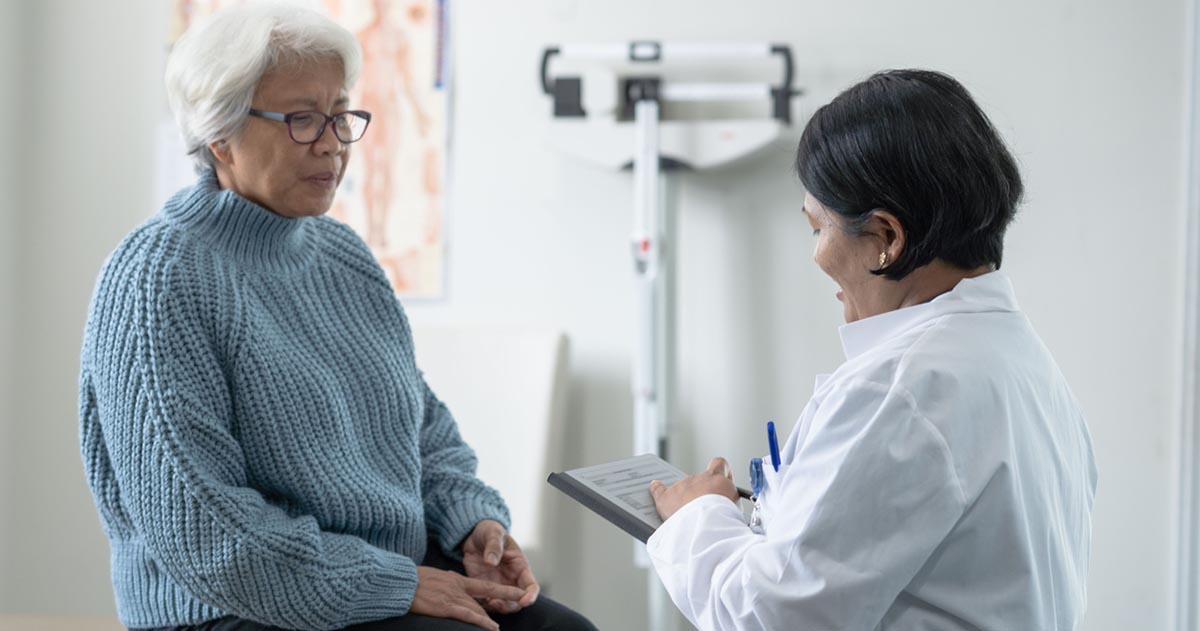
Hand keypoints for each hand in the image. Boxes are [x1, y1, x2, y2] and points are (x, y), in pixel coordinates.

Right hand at [411, 566, 525, 630]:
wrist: (402, 582)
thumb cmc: (413, 580)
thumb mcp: (435, 577)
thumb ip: (447, 582)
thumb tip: (452, 584)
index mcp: (456, 579)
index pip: (484, 586)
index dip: (502, 590)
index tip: (516, 594)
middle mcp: (458, 587)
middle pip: (484, 600)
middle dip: (498, 606)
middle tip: (511, 612)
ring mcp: (453, 597)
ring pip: (478, 609)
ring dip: (489, 620)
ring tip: (497, 629)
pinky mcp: (446, 607)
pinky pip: (469, 615)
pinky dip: (482, 622)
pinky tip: (491, 627)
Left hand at [461, 519, 539, 612]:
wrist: (474, 536)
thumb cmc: (489, 532)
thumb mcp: (493, 533)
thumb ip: (494, 546)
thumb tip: (491, 562)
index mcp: (520, 566)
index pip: (531, 585)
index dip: (530, 595)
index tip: (525, 601)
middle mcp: (511, 579)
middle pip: (518, 601)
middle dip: (511, 606)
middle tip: (497, 603)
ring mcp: (498, 585)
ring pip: (503, 605)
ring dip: (497, 608)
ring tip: (487, 602)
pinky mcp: (484, 588)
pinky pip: (487, 603)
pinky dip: (484, 606)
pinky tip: (476, 601)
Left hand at [649, 457, 739, 520]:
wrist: (707, 526)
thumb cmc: (724, 519)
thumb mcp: (735, 507)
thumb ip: (729, 499)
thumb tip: (727, 503)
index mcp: (717, 478)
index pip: (719, 464)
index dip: (720, 472)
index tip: (722, 481)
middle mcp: (698, 479)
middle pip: (699, 481)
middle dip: (701, 494)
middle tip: (705, 512)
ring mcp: (680, 487)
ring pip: (681, 489)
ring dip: (684, 500)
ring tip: (689, 519)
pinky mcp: (666, 498)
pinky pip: (658, 489)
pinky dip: (656, 489)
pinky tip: (654, 487)